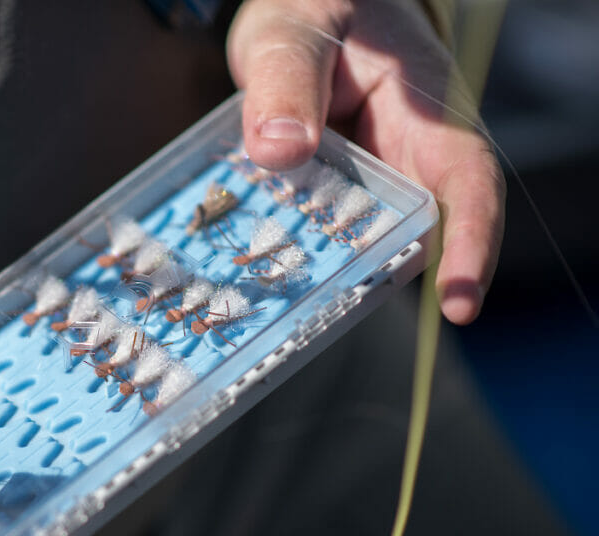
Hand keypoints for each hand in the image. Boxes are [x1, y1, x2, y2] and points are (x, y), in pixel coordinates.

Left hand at [228, 0, 504, 323]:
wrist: (305, 9)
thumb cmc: (314, 6)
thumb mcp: (294, 28)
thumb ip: (287, 79)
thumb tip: (279, 149)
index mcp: (426, 111)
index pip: (467, 183)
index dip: (471, 245)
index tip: (460, 305)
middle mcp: (408, 155)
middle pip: (415, 231)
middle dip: (377, 278)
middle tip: (325, 315)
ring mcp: (372, 178)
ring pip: (364, 239)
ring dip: (329, 272)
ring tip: (278, 304)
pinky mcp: (336, 191)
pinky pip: (324, 229)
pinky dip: (296, 249)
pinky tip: (254, 271)